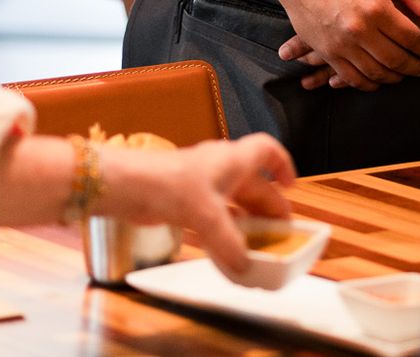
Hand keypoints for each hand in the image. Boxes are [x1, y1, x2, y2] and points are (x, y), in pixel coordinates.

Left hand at [98, 135, 295, 276]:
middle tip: (280, 230)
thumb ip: (229, 244)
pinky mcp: (185, 200)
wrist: (128, 185)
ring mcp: (202, 184)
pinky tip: (226, 250)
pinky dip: (224, 230)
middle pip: (253, 183)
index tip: (291, 186)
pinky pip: (214, 215)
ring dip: (247, 220)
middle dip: (268, 206)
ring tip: (258, 243)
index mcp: (232, 160)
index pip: (266, 150)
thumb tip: (245, 268)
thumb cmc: (170, 185)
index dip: (282, 164)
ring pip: (233, 201)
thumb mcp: (207, 216)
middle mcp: (220, 168)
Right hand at [271, 0, 419, 91]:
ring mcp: (341, 44)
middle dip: (415, 68)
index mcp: (376, 7)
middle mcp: (359, 30)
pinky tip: (379, 80)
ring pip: (375, 73)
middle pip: (395, 60)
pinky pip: (350, 77)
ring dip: (394, 78)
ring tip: (405, 74)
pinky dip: (368, 84)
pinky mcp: (326, 51)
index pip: (411, 37)